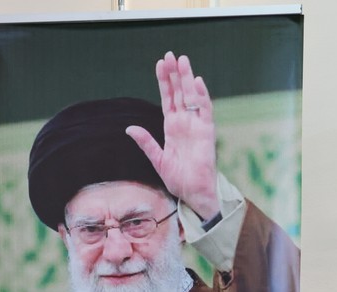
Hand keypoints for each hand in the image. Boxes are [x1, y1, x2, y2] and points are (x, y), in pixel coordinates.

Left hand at [125, 51, 219, 219]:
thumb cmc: (178, 179)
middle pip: (179, 93)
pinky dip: (201, 96)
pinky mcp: (207, 132)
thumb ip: (146, 143)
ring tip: (183, 61)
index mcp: (172, 127)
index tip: (159, 64)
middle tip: (170, 54)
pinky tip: (196, 82)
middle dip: (175, 74)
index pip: (168, 99)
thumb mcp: (157, 159)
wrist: (193, 193)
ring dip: (187, 79)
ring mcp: (197, 125)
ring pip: (191, 97)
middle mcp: (185, 123)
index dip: (164, 81)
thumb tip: (129, 129)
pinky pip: (205, 110)